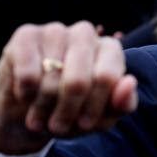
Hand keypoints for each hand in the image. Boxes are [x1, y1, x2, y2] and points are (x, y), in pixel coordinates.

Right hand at [0, 21, 137, 154]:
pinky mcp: (26, 35)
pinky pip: (27, 74)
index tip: (84, 123)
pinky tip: (26, 96)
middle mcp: (85, 33)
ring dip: (44, 105)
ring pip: (51, 77)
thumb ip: (122, 103)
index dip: (93, 108)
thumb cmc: (72, 112)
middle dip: (67, 111)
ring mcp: (55, 30)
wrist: (27, 113)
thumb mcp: (101, 117)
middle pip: (78, 80)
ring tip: (40, 114)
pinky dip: (26, 94)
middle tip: (58, 126)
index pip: (106, 78)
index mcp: (110, 49)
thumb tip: (130, 82)